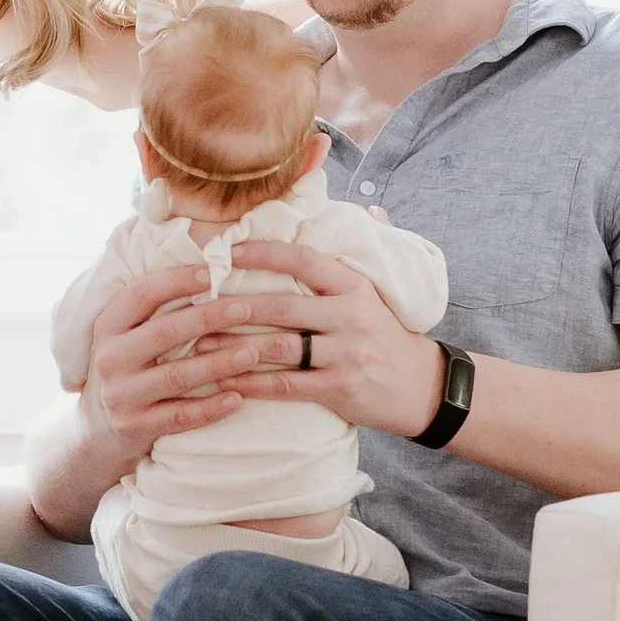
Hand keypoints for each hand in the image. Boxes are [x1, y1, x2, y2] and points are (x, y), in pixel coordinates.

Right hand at [81, 262, 254, 462]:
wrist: (94, 434)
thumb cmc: (125, 372)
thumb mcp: (123, 338)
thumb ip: (152, 311)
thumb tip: (205, 270)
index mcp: (107, 327)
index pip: (141, 294)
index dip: (176, 280)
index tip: (212, 271)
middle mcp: (109, 358)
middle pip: (164, 332)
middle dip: (209, 317)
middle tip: (246, 307)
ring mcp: (120, 395)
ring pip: (176, 376)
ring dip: (219, 363)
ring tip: (253, 353)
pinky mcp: (134, 427)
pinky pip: (180, 417)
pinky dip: (211, 408)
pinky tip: (238, 398)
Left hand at [209, 237, 447, 442]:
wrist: (422, 388)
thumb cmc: (384, 337)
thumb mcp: (369, 296)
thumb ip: (333, 273)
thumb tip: (302, 232)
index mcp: (354, 286)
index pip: (303, 259)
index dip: (262, 253)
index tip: (226, 252)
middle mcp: (351, 315)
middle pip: (281, 305)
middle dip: (234, 305)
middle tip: (197, 302)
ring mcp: (346, 353)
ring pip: (278, 346)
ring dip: (234, 346)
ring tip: (200, 344)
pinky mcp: (340, 388)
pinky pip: (286, 384)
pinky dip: (253, 383)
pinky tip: (227, 382)